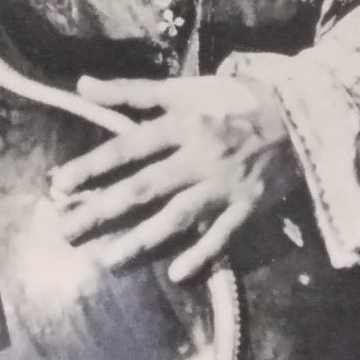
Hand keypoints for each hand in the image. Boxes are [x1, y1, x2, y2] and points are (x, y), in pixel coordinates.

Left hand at [50, 73, 299, 282]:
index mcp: (183, 123)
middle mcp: (199, 156)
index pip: (129, 147)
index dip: (93, 165)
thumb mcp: (185, 88)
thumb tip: (83, 85)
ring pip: (178, 216)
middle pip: (145, 186)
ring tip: (109, 259)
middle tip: (68, 229)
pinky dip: (201, 255)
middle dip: (104, 209)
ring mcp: (224, 186)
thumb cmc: (234, 99)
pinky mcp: (248, 206)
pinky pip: (222, 236)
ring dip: (142, 239)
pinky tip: (178, 274)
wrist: (299, 115)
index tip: (59, 183)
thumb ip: (133, 91)